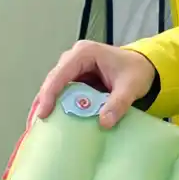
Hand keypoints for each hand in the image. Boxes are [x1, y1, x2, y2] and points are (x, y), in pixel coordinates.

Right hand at [34, 40, 155, 127]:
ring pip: (55, 87)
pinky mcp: (76, 79)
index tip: (43, 113)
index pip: (61, 73)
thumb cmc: (136, 71)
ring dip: (48, 105)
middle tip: (35, 124)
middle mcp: (74, 58)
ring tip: (37, 126)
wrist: (143, 67)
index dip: (50, 93)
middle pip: (53, 81)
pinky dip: (58, 106)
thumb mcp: (131, 87)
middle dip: (43, 101)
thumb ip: (118, 104)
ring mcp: (73, 68)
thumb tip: (103, 122)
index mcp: (85, 53)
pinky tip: (52, 122)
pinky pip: (63, 93)